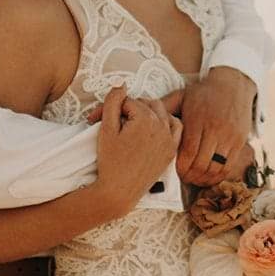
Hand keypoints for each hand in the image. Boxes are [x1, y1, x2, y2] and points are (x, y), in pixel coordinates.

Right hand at [93, 86, 180, 218]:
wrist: (119, 191)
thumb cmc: (110, 161)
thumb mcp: (106, 128)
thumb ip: (113, 102)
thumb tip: (122, 84)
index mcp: (146, 119)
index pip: (128, 102)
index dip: (112, 108)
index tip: (98, 120)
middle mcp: (162, 127)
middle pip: (146, 104)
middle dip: (130, 108)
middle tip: (114, 120)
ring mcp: (169, 139)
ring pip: (162, 112)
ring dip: (148, 112)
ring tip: (132, 122)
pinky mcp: (171, 150)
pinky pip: (176, 127)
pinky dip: (167, 123)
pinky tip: (154, 127)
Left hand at [175, 68, 256, 186]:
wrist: (233, 84)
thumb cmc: (204, 92)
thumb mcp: (182, 95)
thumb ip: (165, 107)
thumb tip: (143, 112)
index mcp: (198, 120)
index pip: (188, 152)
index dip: (181, 167)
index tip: (176, 171)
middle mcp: (215, 129)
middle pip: (201, 164)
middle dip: (190, 176)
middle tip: (183, 178)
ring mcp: (229, 137)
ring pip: (215, 168)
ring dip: (203, 178)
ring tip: (195, 179)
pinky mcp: (240, 142)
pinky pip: (228, 167)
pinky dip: (218, 176)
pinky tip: (209, 176)